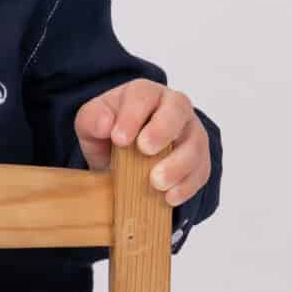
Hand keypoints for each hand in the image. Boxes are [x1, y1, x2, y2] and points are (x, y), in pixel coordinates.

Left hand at [72, 81, 211, 207]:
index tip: (119, 138)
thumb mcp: (91, 124)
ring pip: (194, 143)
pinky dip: (186, 186)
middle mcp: (174, 108)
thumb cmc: (112, 133)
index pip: (143, 95)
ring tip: (156, 182)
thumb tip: (105, 124)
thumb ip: (93, 119)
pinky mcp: (199, 161)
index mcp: (146, 94)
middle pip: (178, 109)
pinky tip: (169, 197)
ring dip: (177, 164)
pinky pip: (200, 171)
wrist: (124, 156)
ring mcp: (191, 134)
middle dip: (162, 130)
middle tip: (145, 149)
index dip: (132, 116)